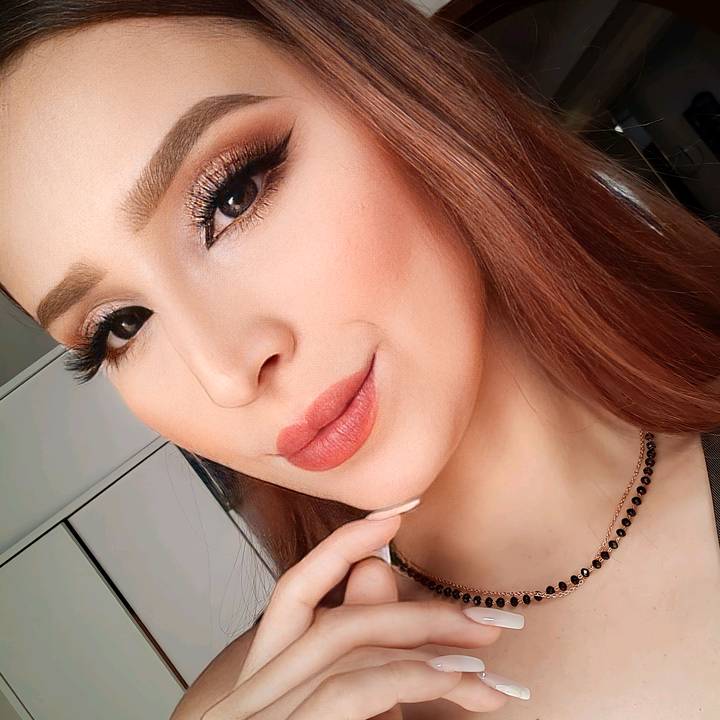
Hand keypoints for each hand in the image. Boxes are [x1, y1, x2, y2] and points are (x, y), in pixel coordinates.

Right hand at [201, 513, 512, 718]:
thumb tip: (379, 568)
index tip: (396, 515)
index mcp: (254, 682)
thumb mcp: (341, 708)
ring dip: (426, 642)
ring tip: (490, 655)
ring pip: (345, 647)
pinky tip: (464, 683)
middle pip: (335, 619)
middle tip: (490, 619)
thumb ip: (358, 650)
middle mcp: (242, 697)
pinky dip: (414, 677)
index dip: (342, 545)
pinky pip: (353, 691)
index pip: (294, 591)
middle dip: (418, 609)